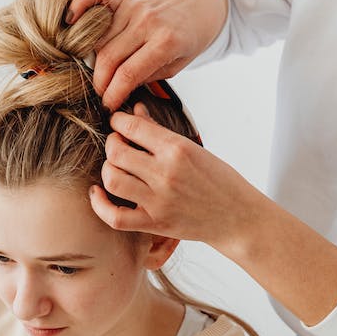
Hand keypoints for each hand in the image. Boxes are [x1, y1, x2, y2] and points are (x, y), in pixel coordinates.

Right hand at [66, 0, 226, 110]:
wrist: (197, 3)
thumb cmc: (187, 38)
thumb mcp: (177, 65)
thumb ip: (147, 75)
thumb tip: (115, 88)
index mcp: (166, 42)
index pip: (128, 74)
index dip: (113, 94)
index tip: (108, 106)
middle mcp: (147, 22)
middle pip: (108, 57)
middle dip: (101, 82)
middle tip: (101, 94)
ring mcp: (133, 6)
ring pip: (99, 38)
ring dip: (93, 59)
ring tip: (98, 73)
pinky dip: (80, 3)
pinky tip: (70, 21)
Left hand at [88, 103, 265, 249]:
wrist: (238, 217)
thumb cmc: (220, 180)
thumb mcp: (194, 148)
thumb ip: (160, 131)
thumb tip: (135, 112)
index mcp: (178, 149)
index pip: (133, 127)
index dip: (118, 121)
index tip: (118, 122)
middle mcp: (166, 173)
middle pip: (117, 153)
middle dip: (111, 143)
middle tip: (116, 143)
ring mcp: (159, 201)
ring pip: (112, 180)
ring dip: (107, 169)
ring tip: (114, 166)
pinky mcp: (155, 224)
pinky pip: (115, 217)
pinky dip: (99, 205)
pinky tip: (99, 193)